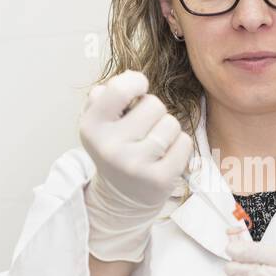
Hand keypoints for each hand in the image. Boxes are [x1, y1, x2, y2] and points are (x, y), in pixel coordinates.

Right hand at [79, 71, 192, 261]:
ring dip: (168, 129)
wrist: (121, 197)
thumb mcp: (98, 121)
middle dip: (154, 111)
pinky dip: (180, 145)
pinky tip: (165, 156)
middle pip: (154, 104)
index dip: (136, 82)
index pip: (120, 88)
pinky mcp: (159, 179)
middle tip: (144, 128)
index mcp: (91, 127)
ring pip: (171, 123)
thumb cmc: (115, 147)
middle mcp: (110, 147)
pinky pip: (184, 143)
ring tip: (154, 143)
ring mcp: (135, 165)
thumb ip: (107, 93)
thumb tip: (131, 78)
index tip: (139, 89)